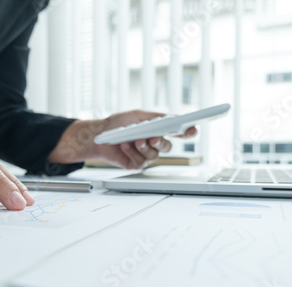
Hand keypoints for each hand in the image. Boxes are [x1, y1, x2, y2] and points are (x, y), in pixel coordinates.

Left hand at [48, 110, 196, 168]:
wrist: (99, 135)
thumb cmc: (118, 124)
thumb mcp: (138, 116)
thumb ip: (156, 117)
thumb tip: (173, 119)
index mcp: (157, 130)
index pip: (177, 132)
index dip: (187, 132)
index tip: (193, 129)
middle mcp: (154, 144)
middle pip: (167, 146)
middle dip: (160, 142)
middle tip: (153, 138)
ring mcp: (146, 155)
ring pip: (154, 155)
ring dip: (143, 147)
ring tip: (134, 140)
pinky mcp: (136, 164)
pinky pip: (140, 161)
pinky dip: (131, 152)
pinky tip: (124, 145)